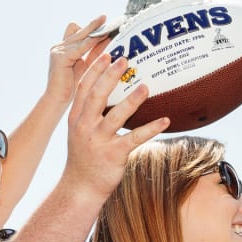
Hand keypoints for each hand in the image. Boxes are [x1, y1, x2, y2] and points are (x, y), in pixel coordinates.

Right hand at [45, 16, 110, 107]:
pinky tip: (100, 38)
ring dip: (94, 31)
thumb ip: (94, 52)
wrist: (58, 100)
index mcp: (65, 47)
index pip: (78, 31)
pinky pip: (79, 47)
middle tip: (105, 17)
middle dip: (94, 25)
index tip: (103, 21)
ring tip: (107, 27)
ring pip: (80, 36)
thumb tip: (108, 40)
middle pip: (78, 29)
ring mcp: (58, 50)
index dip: (91, 27)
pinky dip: (90, 42)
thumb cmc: (73, 87)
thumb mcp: (87, 66)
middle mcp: (60, 46)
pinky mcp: (60, 56)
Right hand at [61, 54, 167, 198]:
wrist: (80, 188)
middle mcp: (84, 127)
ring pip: (115, 116)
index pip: (84, 88)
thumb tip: (104, 90)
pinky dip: (151, 128)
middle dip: (110, 76)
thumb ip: (88, 111)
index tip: (106, 53)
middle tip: (125, 59)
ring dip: (131, 100)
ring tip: (145, 86)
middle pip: (97, 96)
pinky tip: (165, 120)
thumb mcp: (80, 131)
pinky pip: (134, 139)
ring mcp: (98, 142)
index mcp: (76, 118)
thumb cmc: (85, 157)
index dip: (95, 70)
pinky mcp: (113, 155)